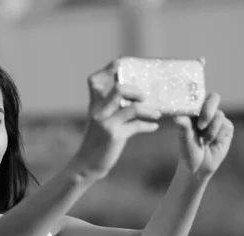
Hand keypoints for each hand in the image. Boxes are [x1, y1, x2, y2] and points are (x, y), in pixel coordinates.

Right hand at [71, 60, 161, 180]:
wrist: (86, 164)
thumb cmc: (97, 142)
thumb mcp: (101, 122)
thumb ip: (112, 109)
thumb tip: (135, 99)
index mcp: (94, 104)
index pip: (97, 79)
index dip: (111, 68)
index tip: (125, 64)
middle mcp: (99, 111)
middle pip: (119, 88)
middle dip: (136, 90)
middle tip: (145, 97)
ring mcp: (106, 123)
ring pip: (133, 108)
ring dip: (149, 110)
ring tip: (157, 113)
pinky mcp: (114, 136)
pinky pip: (137, 126)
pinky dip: (148, 126)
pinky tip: (154, 127)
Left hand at [174, 92, 233, 179]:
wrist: (198, 167)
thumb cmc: (188, 150)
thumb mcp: (183, 138)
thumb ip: (183, 125)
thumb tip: (176, 116)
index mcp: (194, 110)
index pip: (198, 95)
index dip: (198, 96)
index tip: (193, 105)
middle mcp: (207, 111)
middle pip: (214, 98)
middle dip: (208, 110)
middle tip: (201, 125)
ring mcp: (218, 119)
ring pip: (218, 115)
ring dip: (210, 131)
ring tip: (203, 141)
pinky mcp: (227, 127)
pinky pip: (225, 125)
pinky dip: (216, 135)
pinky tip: (212, 143)